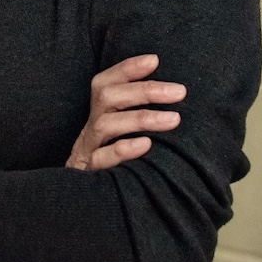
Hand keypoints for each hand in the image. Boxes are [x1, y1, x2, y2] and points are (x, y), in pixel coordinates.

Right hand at [67, 53, 184, 170]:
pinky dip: (122, 150)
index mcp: (100, 114)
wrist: (82, 201)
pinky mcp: (90, 172)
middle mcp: (92, 127)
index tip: (155, 60)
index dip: (127, 69)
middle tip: (179, 91)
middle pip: (107, 97)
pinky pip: (101, 158)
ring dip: (140, 118)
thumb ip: (140, 115)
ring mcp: (89, 149)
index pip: (106, 82)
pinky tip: (146, 146)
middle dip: (144, 90)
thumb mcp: (123, 134)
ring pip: (105, 125)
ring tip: (173, 119)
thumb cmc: (116, 161)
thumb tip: (178, 96)